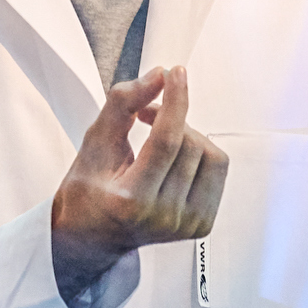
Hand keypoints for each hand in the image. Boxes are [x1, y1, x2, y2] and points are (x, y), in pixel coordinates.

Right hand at [47, 67, 228, 300]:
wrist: (93, 235)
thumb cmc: (89, 189)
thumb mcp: (94, 142)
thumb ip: (123, 104)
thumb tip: (160, 75)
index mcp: (131, 202)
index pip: (166, 141)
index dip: (175, 101)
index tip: (175, 73)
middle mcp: (163, 218)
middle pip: (190, 143)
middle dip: (172, 117)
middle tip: (145, 114)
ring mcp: (185, 226)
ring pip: (212, 156)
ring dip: (188, 135)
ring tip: (161, 140)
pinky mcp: (201, 226)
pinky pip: (218, 171)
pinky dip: (200, 155)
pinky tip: (177, 160)